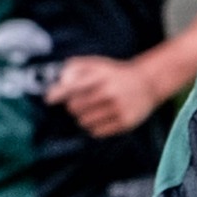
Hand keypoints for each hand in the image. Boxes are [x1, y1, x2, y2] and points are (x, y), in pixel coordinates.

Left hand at [47, 56, 161, 137]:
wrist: (147, 84)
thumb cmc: (114, 74)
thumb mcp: (97, 64)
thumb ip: (74, 68)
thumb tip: (58, 83)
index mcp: (102, 76)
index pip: (73, 86)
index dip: (58, 94)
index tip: (49, 99)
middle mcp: (110, 92)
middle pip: (74, 108)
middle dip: (73, 106)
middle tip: (82, 102)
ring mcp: (118, 109)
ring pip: (84, 122)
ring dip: (83, 118)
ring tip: (93, 110)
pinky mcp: (125, 123)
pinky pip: (96, 132)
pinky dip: (94, 127)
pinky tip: (101, 118)